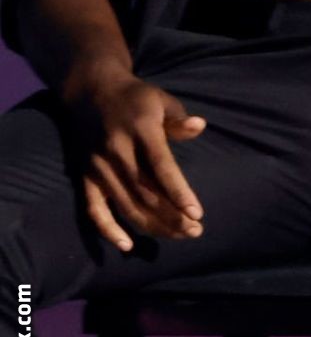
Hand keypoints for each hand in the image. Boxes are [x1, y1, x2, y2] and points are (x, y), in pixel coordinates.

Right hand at [65, 70, 207, 250]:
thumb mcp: (160, 99)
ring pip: (126, 205)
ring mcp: (98, 166)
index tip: (197, 213)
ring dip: (152, 226)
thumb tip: (200, 126)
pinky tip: (127, 246)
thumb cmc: (135, 98)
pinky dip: (108, 230)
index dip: (179, 192)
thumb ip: (178, 118)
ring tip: (178, 235)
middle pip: (146, 192)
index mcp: (140, 129)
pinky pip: (94, 209)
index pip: (161, 166)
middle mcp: (117, 150)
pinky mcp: (84, 176)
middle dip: (172, 216)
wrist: (91, 91)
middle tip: (195, 231)